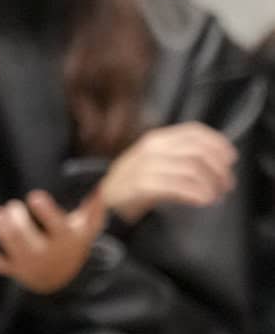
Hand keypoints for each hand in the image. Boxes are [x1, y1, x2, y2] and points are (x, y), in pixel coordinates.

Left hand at [0, 188, 104, 293]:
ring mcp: (30, 262)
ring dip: (1, 230)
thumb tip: (101, 185)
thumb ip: (95, 207)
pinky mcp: (16, 269)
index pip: (55, 224)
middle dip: (16, 218)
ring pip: (12, 246)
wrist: (64, 277)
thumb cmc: (74, 241)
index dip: (45, 211)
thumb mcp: (88, 227)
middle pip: (27, 235)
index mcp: (65, 238)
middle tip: (13, 206)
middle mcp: (47, 252)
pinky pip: (2, 267)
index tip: (34, 196)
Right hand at [102, 124, 236, 224]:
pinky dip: (195, 192)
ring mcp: (145, 165)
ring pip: (191, 168)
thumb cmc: (133, 184)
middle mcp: (152, 148)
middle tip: (226, 184)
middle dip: (219, 168)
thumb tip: (215, 162)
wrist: (102, 201)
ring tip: (216, 195)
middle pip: (197, 151)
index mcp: (157, 138)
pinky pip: (176, 185)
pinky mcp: (141, 185)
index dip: (217, 143)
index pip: (194, 131)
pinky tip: (202, 199)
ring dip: (210, 184)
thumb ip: (180, 157)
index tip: (230, 158)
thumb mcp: (156, 162)